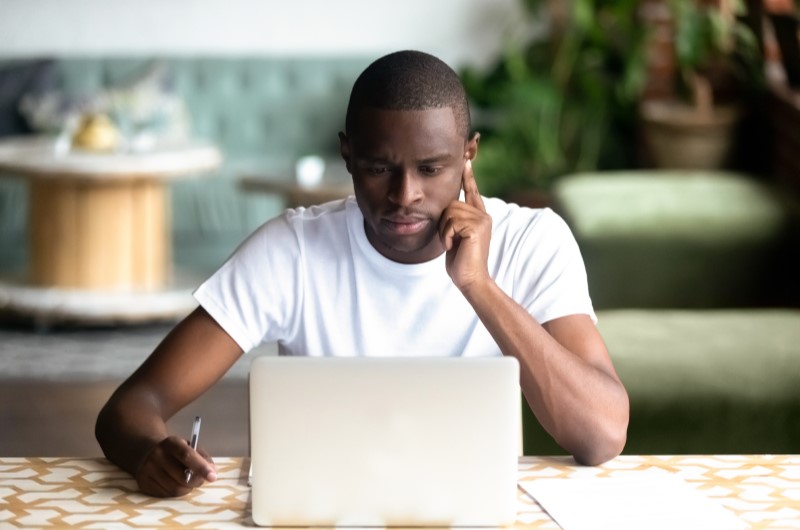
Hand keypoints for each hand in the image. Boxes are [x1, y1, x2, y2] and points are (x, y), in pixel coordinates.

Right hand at [135, 435, 216, 496]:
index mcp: (171, 443)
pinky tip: (175, 483)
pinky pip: (166, 495)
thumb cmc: (174, 451)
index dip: (201, 467)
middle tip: (200, 479)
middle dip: (196, 481)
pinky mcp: (144, 484)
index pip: (187, 456)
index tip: (213, 477)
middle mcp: (157, 456)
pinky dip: (176, 492)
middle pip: (182, 477)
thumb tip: (213, 471)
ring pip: (175, 489)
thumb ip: (203, 457)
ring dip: (187, 488)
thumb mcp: (189, 446)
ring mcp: (148, 471)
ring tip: (187, 481)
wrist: (146, 452)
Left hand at [439, 159, 491, 292]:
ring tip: (453, 244)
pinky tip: (453, 247)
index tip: (465, 159)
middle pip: (451, 203)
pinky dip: (446, 236)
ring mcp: (482, 220)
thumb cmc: (460, 262)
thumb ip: (455, 220)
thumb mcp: (456, 236)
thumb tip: (447, 207)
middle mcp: (483, 215)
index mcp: (479, 216)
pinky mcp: (477, 227)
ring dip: (444, 231)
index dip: (468, 176)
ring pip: (449, 212)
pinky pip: (451, 223)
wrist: (471, 280)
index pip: (472, 191)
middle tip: (450, 240)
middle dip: (443, 223)